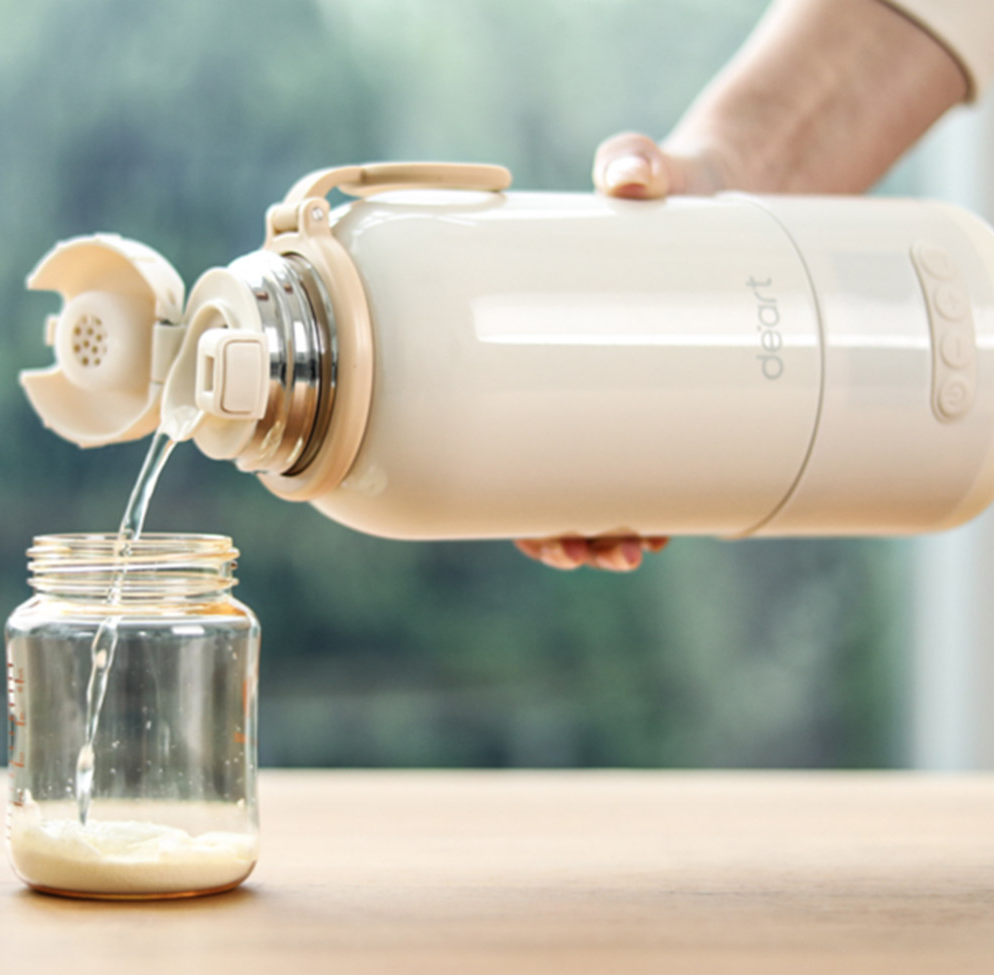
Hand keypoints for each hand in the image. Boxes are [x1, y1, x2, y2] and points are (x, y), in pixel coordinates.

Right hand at [515, 133, 720, 571]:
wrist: (718, 191)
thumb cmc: (665, 189)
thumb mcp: (651, 178)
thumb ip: (636, 167)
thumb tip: (627, 176)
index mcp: (543, 344)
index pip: (512, 445)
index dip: (518, 503)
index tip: (538, 534)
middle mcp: (579, 381)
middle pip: (550, 487)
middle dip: (567, 536)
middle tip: (596, 550)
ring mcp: (630, 395)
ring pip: (602, 492)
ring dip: (608, 536)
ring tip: (634, 551)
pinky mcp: (677, 395)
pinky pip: (656, 470)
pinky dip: (655, 509)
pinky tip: (664, 531)